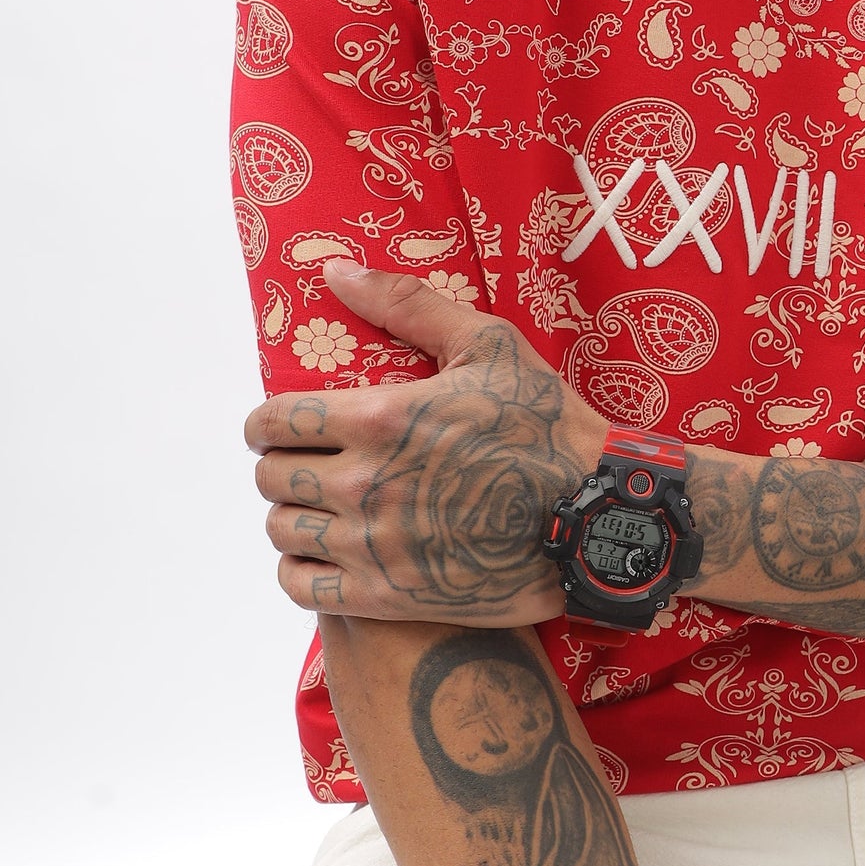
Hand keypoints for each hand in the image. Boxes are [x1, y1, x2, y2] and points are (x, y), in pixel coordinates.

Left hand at [245, 262, 603, 619]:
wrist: (597, 517)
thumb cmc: (548, 426)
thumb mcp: (489, 345)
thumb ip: (406, 304)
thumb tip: (335, 270)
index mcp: (380, 418)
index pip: (274, 421)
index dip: (267, 422)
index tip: (282, 425)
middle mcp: (365, 483)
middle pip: (271, 476)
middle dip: (281, 463)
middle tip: (310, 462)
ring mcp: (373, 545)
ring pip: (282, 530)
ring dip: (292, 514)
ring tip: (320, 506)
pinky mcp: (387, 595)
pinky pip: (302, 587)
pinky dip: (299, 569)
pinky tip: (325, 552)